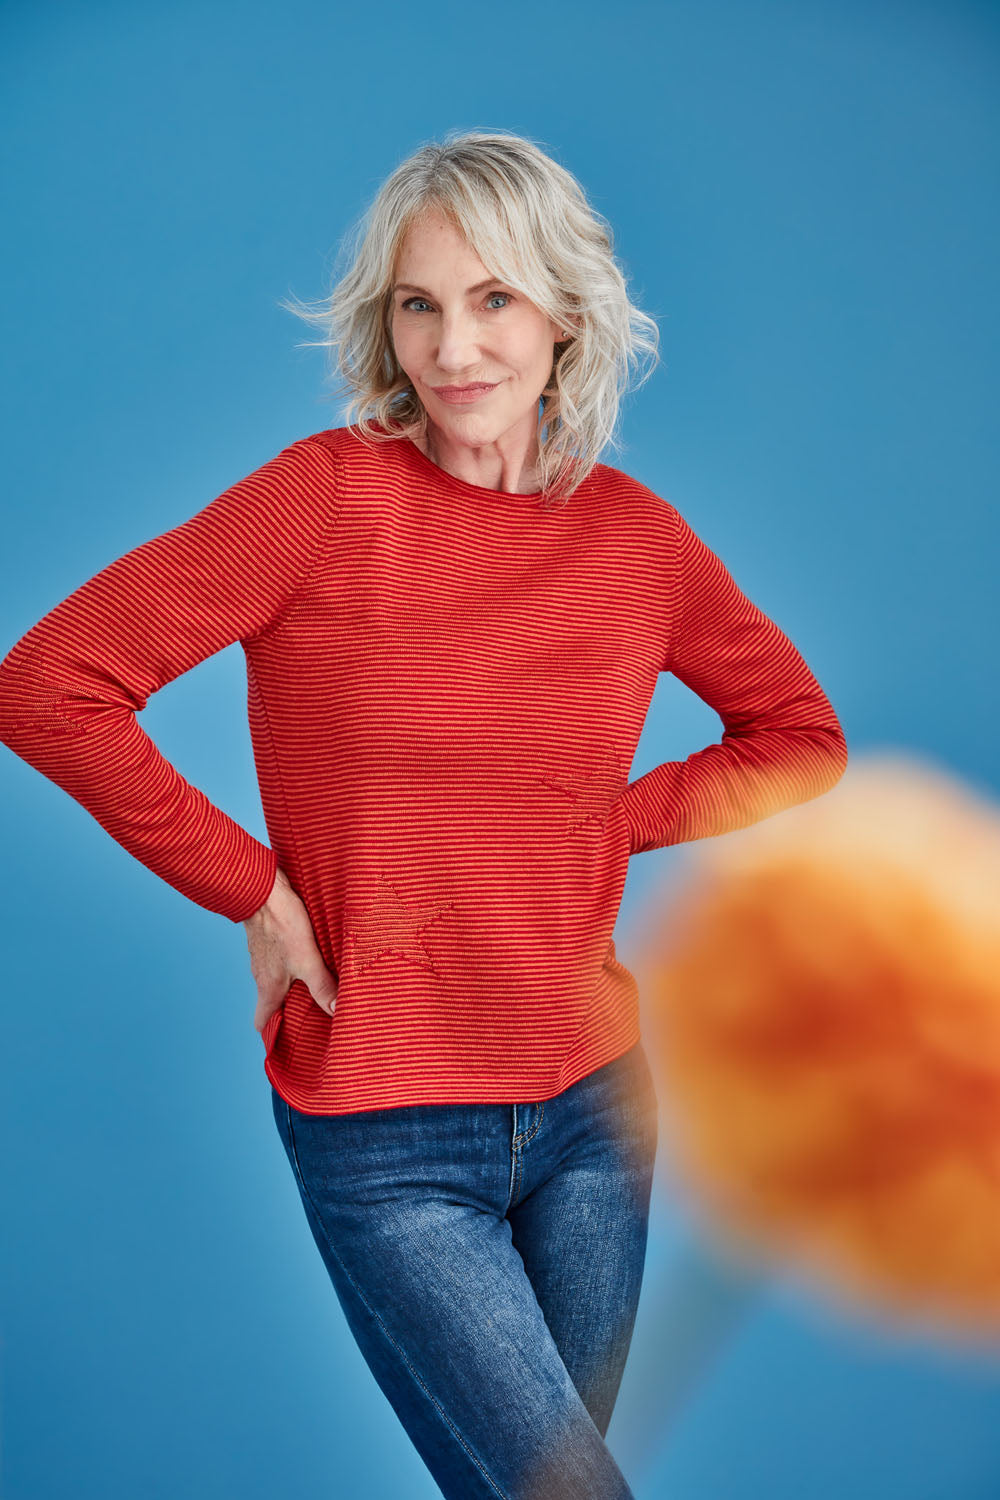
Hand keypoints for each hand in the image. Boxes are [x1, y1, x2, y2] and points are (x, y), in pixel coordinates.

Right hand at [242, 865, 338, 1034]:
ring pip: (276, 977)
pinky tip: (310, 952)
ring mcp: (263, 955)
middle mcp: (261, 974)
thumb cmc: (281, 925)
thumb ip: (322, 986)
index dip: (272, 1035)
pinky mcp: (268, 936)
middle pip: (272, 1001)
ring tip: (317, 984)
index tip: (284, 1043)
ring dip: (292, 983)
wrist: (262, 888)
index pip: (262, 1022)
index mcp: (268, 987)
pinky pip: (279, 956)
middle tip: (311, 1014)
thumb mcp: (307, 960)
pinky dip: (291, 961)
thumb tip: (338, 1012)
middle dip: (289, 1009)